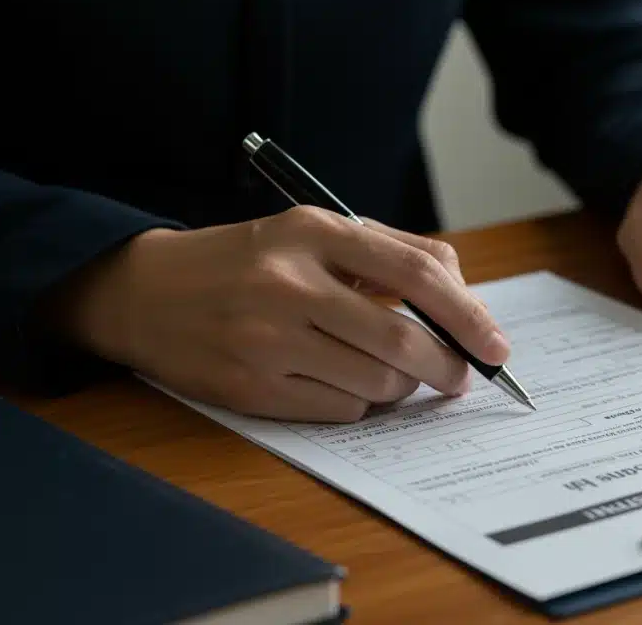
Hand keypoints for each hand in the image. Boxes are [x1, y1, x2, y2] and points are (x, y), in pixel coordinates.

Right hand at [50, 206, 508, 421]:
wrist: (145, 292)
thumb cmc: (246, 262)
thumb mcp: (312, 232)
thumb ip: (388, 251)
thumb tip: (463, 293)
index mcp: (313, 232)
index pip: (416, 273)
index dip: (468, 314)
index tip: (496, 345)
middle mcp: (289, 283)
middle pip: (403, 338)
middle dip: (448, 365)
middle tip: (461, 375)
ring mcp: (267, 339)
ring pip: (377, 381)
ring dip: (403, 386)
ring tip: (393, 373)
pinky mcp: (251, 387)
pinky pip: (341, 409)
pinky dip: (362, 402)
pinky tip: (347, 383)